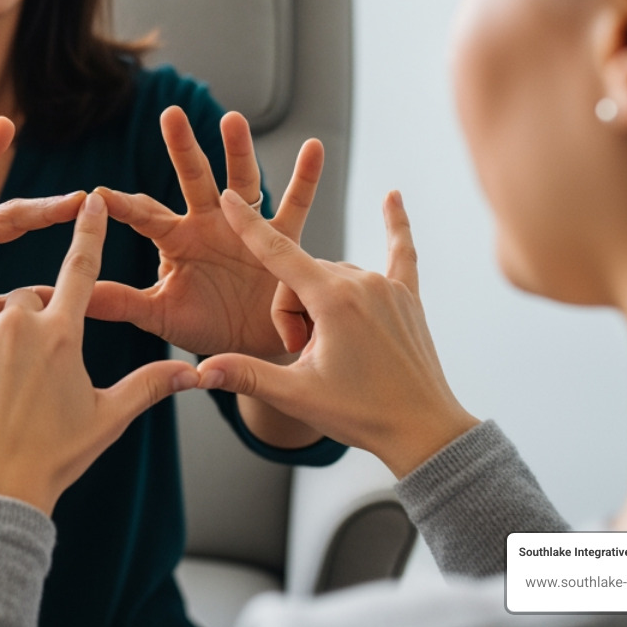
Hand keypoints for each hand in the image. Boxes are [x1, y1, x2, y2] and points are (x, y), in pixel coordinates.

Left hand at [0, 192, 199, 514]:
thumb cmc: (53, 458)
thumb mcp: (107, 419)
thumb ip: (149, 385)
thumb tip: (195, 372)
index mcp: (62, 335)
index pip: (81, 270)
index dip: (89, 233)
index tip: (92, 200)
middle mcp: (19, 325)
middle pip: (26, 299)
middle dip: (29, 325)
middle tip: (26, 378)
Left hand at [88, 107, 325, 357]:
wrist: (254, 347)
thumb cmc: (204, 325)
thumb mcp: (159, 314)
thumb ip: (119, 302)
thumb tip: (67, 296)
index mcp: (176, 239)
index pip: (144, 216)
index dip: (122, 206)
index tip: (97, 194)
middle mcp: (210, 222)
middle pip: (193, 179)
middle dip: (182, 148)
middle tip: (169, 113)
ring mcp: (246, 226)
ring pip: (242, 181)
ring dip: (239, 151)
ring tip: (233, 119)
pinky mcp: (282, 240)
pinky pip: (296, 205)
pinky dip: (305, 178)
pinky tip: (314, 147)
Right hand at [199, 189, 478, 478]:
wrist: (424, 430)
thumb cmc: (362, 414)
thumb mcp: (297, 395)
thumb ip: (247, 374)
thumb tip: (202, 371)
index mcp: (333, 300)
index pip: (278, 253)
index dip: (249, 226)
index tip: (229, 197)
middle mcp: (362, 283)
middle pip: (301, 275)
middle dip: (289, 311)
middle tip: (302, 356)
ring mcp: (388, 287)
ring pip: (332, 275)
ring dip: (318, 305)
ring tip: (330, 352)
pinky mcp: (407, 297)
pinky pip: (400, 252)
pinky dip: (396, 225)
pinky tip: (393, 196)